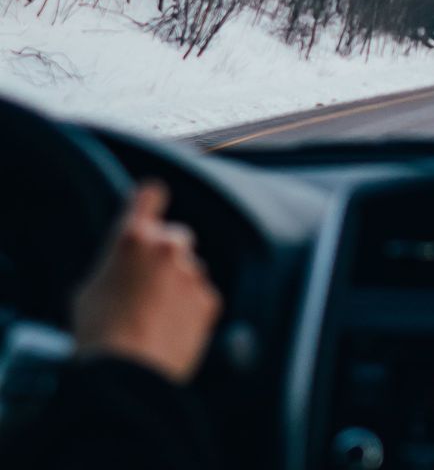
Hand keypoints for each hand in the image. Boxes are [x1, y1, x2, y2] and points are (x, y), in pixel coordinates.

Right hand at [73, 182, 221, 383]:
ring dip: (179, 284)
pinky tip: (170, 330)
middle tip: (148, 282)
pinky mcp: (210, 300)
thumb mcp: (89, 289)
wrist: (128, 373)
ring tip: (154, 317)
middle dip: (165, 253)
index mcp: (132, 238)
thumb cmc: (98, 334)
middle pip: (175, 236)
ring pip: (190, 270)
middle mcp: (168, 248)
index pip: (150, 195)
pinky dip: (190, 308)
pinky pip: (201, 296)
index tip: (152, 202)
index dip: (151, 199)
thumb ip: (115, 266)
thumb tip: (124, 267)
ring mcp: (193, 274)